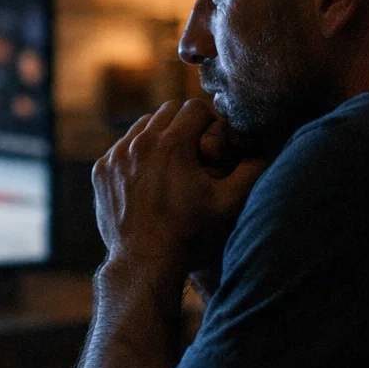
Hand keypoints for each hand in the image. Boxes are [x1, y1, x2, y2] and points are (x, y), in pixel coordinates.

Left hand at [93, 100, 267, 273]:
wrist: (145, 260)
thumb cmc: (190, 233)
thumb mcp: (228, 203)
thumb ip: (251, 170)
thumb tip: (267, 147)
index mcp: (172, 145)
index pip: (194, 107)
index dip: (208, 122)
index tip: (210, 141)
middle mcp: (140, 143)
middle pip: (167, 111)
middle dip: (183, 125)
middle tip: (192, 150)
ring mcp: (116, 156)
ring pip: (142, 126)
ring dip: (158, 136)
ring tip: (170, 163)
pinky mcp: (101, 170)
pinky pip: (121, 147)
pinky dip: (135, 154)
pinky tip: (147, 177)